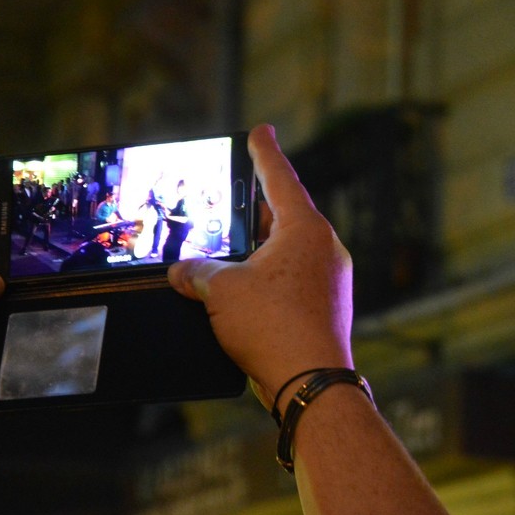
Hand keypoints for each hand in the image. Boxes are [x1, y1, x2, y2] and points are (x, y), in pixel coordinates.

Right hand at [168, 124, 352, 411]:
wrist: (312, 382)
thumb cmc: (274, 328)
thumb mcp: (223, 291)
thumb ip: (198, 272)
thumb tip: (184, 271)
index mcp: (305, 230)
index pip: (280, 178)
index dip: (264, 152)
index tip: (260, 131)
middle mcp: (324, 248)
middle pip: (284, 214)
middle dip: (255, 207)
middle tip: (234, 194)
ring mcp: (330, 278)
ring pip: (288, 249)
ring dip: (259, 247)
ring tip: (229, 248)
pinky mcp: (326, 305)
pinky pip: (294, 276)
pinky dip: (269, 274)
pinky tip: (246, 287)